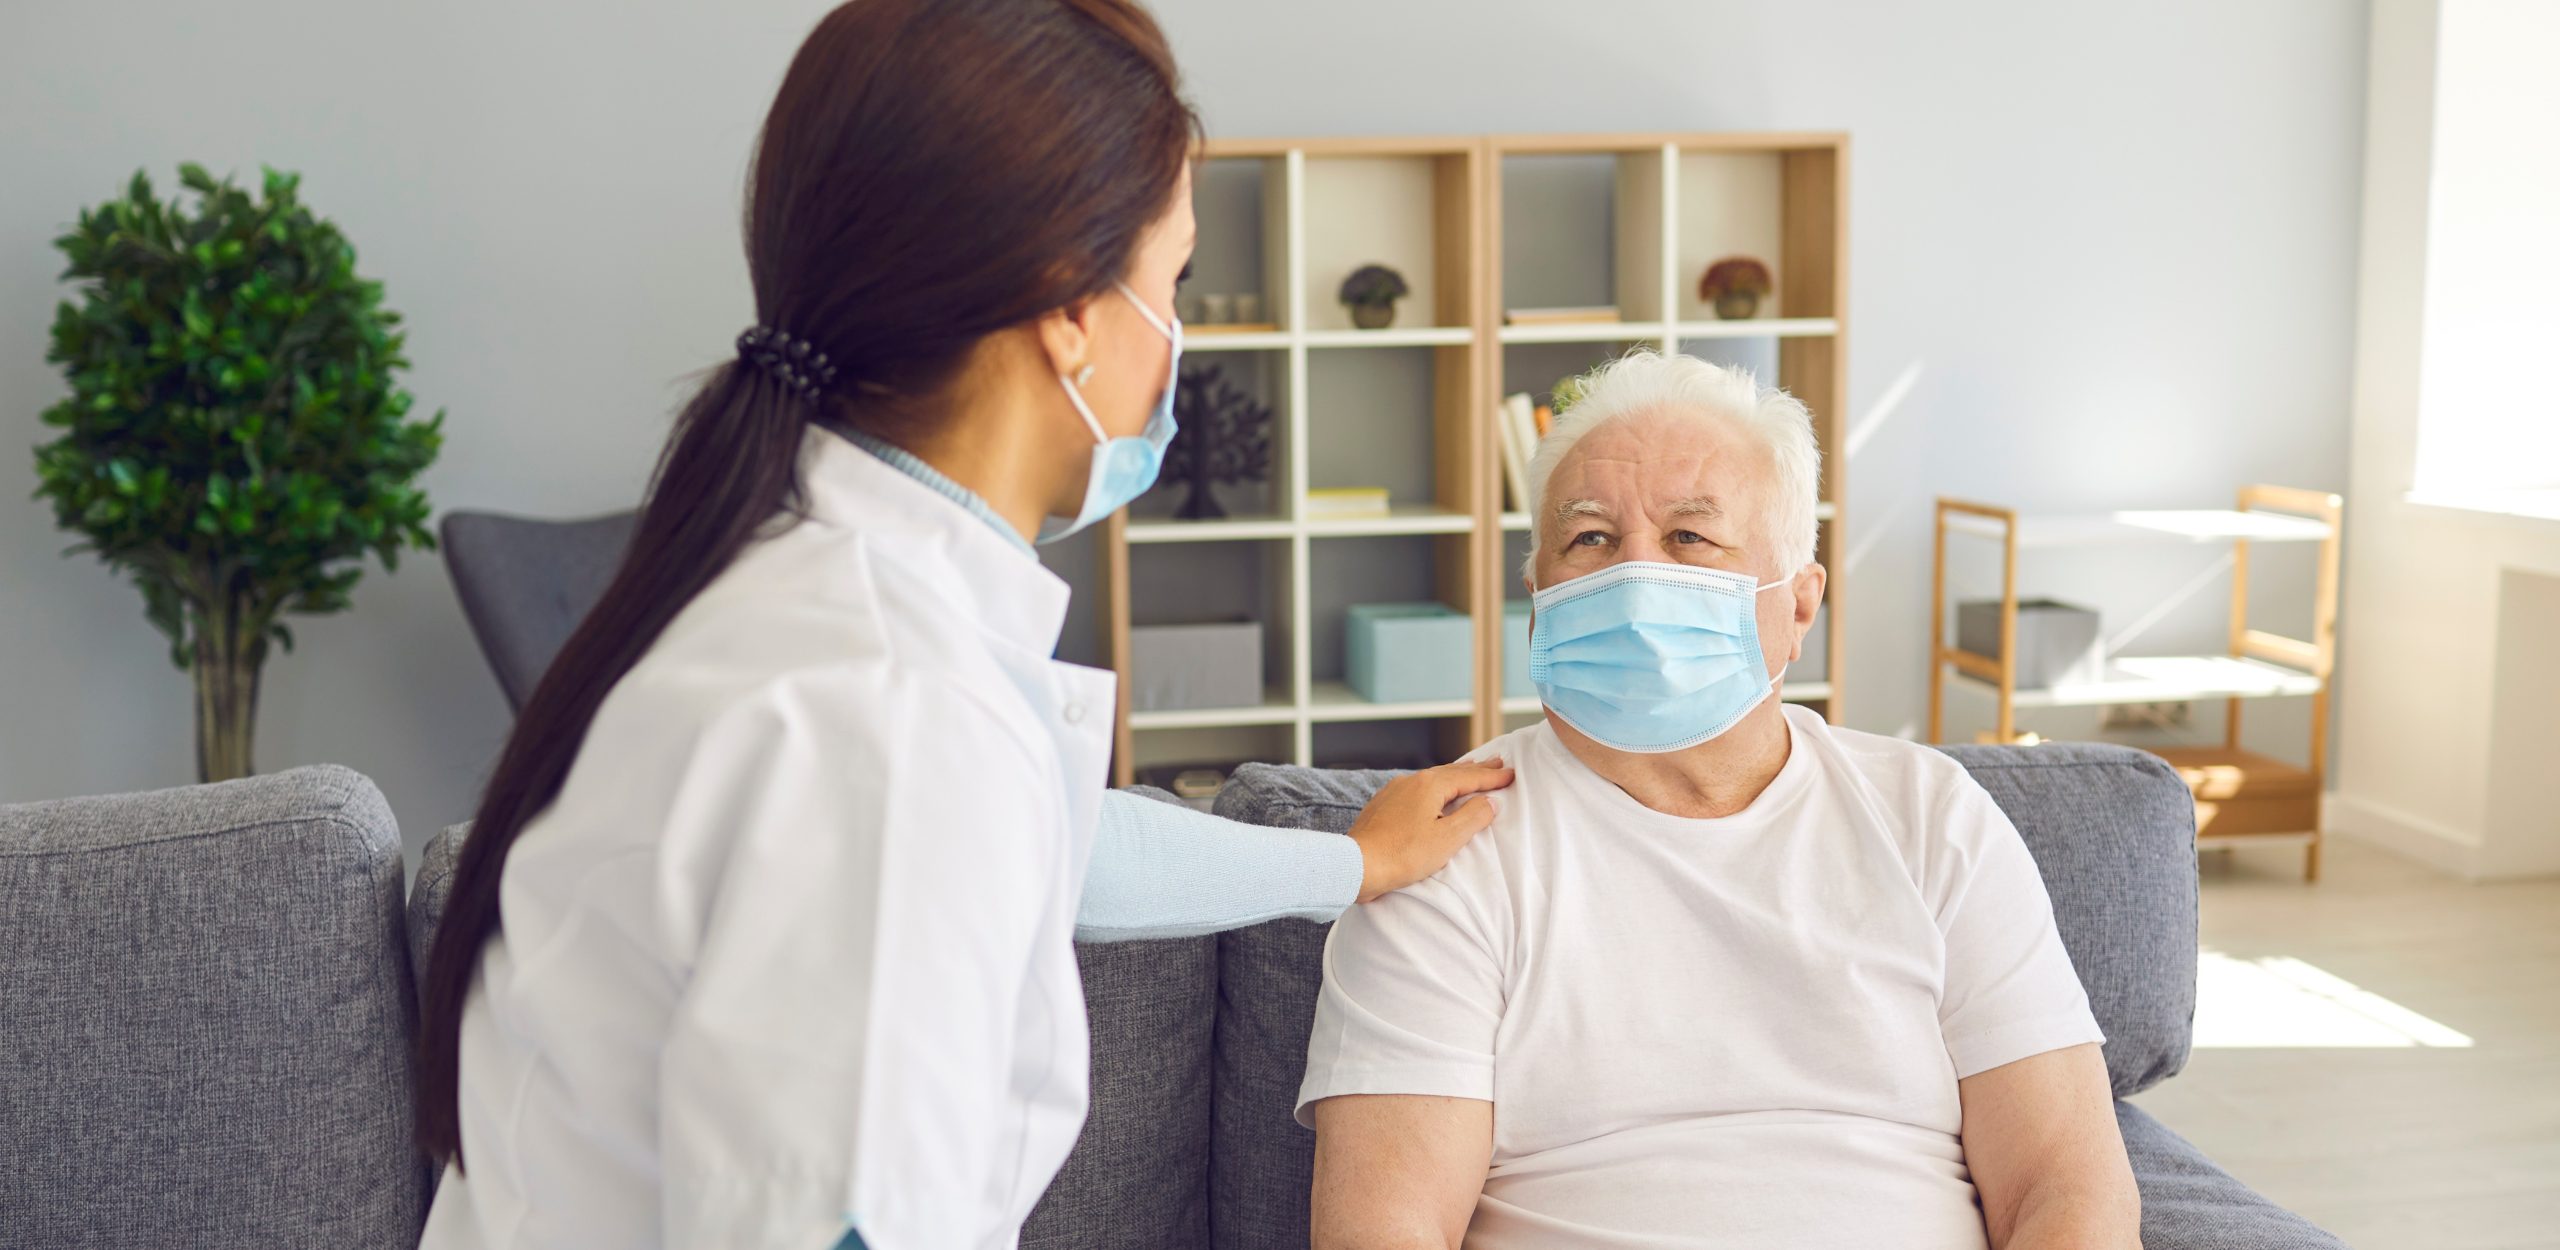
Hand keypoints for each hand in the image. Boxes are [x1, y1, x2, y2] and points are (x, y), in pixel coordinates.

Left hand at [1345, 759, 1513, 902]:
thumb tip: (1490, 801)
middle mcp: (1411, 782)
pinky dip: (1434, 787)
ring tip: (1469, 770)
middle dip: (1476, 768)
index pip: (1469, 777)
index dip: (1493, 776)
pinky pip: (1416, 789)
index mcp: (1429, 785)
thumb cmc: (1403, 855)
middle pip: (1451, 772)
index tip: (1511, 773)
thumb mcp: (1447, 839)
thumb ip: (1473, 817)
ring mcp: (1394, 792)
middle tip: (1496, 760)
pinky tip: (1432, 792)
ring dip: (1454, 775)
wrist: (1356, 865)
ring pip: (1432, 778)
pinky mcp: (1383, 806)